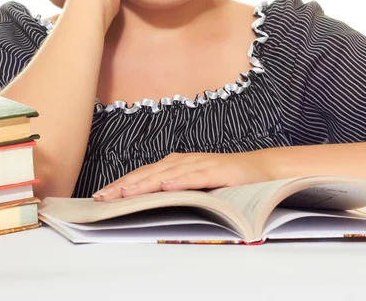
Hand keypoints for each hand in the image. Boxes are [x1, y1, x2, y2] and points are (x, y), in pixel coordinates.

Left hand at [91, 151, 274, 200]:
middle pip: (151, 172)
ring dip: (146, 182)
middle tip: (104, 197)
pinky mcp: (221, 171)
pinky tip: (167, 185)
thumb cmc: (227, 179)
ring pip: (170, 173)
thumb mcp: (197, 185)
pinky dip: (182, 180)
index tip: (102, 195)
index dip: (124, 184)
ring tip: (126, 193)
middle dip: (126, 185)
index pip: (145, 174)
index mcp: (178, 165)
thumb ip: (176, 190)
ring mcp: (204, 164)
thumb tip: (147, 203)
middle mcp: (187, 161)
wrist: (263, 169)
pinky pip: (198, 176)